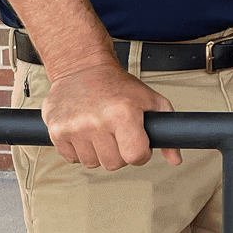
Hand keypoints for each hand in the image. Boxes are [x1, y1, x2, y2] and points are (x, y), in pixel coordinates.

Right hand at [40, 62, 180, 169]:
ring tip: (101, 131)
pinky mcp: (56, 131)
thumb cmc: (117, 85)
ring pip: (92, 163)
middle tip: (119, 135)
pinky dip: (80, 150)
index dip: (140, 154)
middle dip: (120, 153)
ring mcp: (74, 128)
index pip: (135, 156)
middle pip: (114, 164)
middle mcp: (96, 122)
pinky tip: (86, 133)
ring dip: (99, 152)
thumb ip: (166, 129)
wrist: (82, 69)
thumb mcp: (150, 100)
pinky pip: (72, 159)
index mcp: (122, 113)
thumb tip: (175, 159)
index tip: (138, 145)